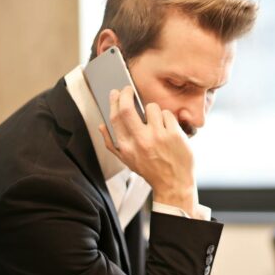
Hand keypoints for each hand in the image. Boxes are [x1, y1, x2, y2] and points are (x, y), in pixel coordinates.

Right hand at [100, 86, 197, 214]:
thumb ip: (111, 143)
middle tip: (129, 90)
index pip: (115, 118)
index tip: (116, 93)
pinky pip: (167, 114)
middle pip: (127, 108)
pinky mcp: (173, 134)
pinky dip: (168, 118)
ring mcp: (157, 136)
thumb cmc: (150, 171)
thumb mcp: (127, 160)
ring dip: (153, 110)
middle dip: (127, 94)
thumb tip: (101, 126)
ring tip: (156, 121)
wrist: (173, 184)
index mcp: (126, 147)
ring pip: (152, 107)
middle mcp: (140, 141)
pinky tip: (168, 129)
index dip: (114, 101)